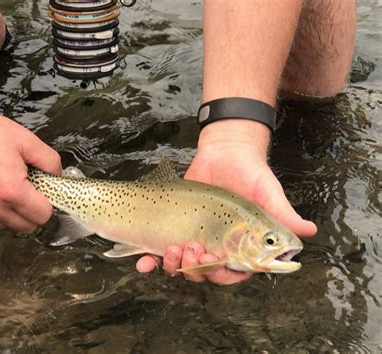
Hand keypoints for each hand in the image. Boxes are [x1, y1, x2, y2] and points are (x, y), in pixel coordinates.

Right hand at [0, 100, 61, 231]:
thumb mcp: (27, 141)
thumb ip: (51, 161)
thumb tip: (59, 176)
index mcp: (11, 191)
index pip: (43, 216)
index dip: (48, 202)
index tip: (44, 190)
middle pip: (27, 227)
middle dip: (34, 211)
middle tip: (30, 189)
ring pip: (8, 226)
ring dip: (15, 214)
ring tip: (10, 187)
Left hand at [136, 120, 316, 284]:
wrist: (224, 152)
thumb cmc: (250, 173)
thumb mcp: (268, 191)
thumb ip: (282, 213)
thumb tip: (309, 231)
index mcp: (241, 248)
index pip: (232, 274)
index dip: (221, 274)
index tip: (213, 260)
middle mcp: (218, 248)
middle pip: (204, 274)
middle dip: (195, 269)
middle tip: (188, 249)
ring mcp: (195, 238)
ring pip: (182, 266)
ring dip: (173, 266)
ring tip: (170, 250)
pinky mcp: (174, 228)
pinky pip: (160, 251)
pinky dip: (150, 260)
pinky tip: (142, 261)